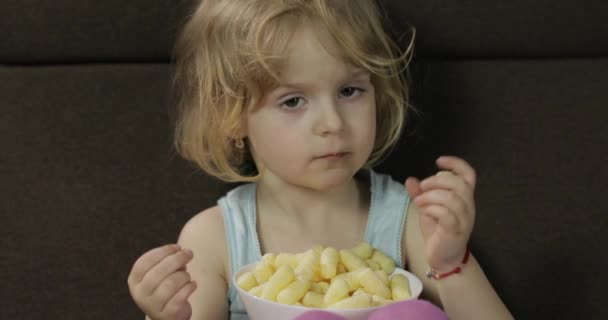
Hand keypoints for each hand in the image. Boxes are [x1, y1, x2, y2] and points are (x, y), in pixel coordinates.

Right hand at [128, 244, 196, 319]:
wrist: (168, 314)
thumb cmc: (166, 286)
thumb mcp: (162, 273)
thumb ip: (169, 261)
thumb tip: (183, 251)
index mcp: (135, 280)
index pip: (145, 261)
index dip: (163, 252)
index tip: (177, 247)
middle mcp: (140, 294)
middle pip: (159, 272)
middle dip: (177, 259)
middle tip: (189, 253)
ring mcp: (151, 306)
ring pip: (170, 284)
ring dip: (184, 276)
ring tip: (187, 276)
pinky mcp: (166, 315)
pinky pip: (180, 297)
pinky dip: (189, 287)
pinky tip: (193, 284)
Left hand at [405, 156, 475, 271]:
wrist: (444, 258)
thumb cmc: (438, 231)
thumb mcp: (427, 209)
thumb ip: (420, 194)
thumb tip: (410, 180)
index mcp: (464, 198)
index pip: (469, 175)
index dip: (456, 164)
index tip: (438, 161)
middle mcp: (468, 207)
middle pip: (459, 184)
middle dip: (436, 181)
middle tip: (422, 188)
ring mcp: (464, 220)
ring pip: (452, 198)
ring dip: (431, 196)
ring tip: (419, 201)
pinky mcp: (455, 231)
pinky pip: (446, 214)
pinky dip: (432, 209)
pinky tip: (424, 211)